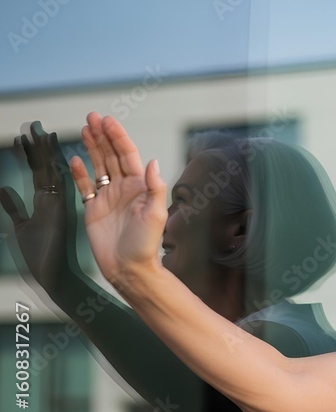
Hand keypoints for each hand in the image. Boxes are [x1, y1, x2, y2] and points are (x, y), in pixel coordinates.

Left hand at [0, 121, 79, 288]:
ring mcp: (56, 203)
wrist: (51, 273)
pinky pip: (55, 186)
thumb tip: (1, 189)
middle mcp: (53, 198)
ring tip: (37, 132)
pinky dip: (53, 171)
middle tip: (33, 125)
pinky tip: (47, 158)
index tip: (24, 135)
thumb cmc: (40, 253)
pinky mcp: (58, 210)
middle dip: (37, 146)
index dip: (31, 153)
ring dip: (43, 152)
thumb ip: (12, 207)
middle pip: (44, 166)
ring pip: (50, 171)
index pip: (38, 171)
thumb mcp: (20, 226)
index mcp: (46, 201)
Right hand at [69, 113, 166, 288]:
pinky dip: (80, 173)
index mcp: (140, 186)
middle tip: (92, 117)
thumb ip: (155, 187)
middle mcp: (124, 188)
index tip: (108, 121)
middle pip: (112, 155)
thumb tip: (153, 162)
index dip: (118, 137)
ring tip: (86, 129)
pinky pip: (86, 186)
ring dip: (93, 147)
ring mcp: (108, 197)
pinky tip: (76, 159)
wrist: (129, 268)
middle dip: (103, 136)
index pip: (127, 155)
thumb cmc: (145, 244)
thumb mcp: (156, 214)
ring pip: (99, 166)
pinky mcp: (94, 208)